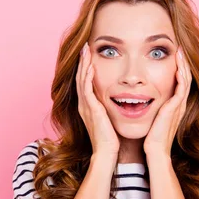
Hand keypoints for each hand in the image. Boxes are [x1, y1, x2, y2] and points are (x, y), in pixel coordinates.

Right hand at [76, 42, 119, 157]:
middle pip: (80, 77)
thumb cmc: (110, 138)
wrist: (106, 152)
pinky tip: (90, 66)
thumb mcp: (108, 119)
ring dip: (83, 64)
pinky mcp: (91, 109)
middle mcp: (83, 104)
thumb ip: (109, 109)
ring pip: (81, 80)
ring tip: (85, 51)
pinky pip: (87, 89)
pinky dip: (87, 77)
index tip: (89, 54)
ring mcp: (85, 107)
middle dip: (82, 61)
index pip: (84, 82)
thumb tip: (118, 100)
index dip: (85, 67)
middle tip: (84, 47)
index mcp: (87, 106)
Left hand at [143, 47, 191, 156]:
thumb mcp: (153, 119)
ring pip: (186, 80)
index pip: (180, 83)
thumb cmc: (151, 137)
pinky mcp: (176, 107)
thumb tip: (142, 101)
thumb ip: (152, 109)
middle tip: (179, 49)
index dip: (179, 69)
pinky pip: (182, 87)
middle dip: (183, 64)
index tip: (173, 57)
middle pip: (186, 79)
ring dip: (183, 65)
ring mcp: (179, 106)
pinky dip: (181, 75)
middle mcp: (180, 104)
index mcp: (175, 106)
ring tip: (179, 52)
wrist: (154, 150)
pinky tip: (178, 65)